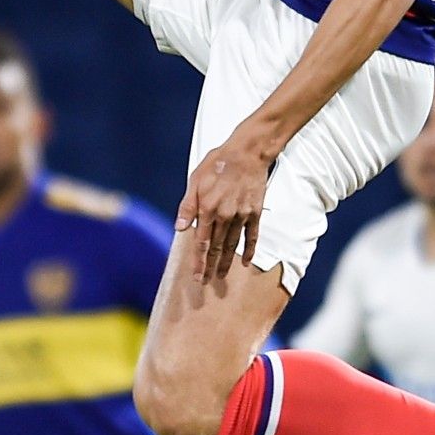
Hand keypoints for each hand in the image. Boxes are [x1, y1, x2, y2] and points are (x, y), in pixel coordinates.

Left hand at [175, 124, 281, 283]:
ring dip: (226, 262)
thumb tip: (179, 228)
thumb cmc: (217, 163)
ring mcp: (242, 215)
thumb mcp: (195, 180)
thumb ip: (187, 206)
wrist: (248, 152)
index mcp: (207, 208)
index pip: (201, 242)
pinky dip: (249, 250)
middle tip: (206, 282)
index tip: (196, 276)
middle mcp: (224, 215)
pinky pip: (252, 236)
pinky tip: (247, 262)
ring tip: (221, 276)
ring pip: (233, 245)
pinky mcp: (255, 213)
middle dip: (210, 267)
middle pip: (216, 248)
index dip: (198, 261)